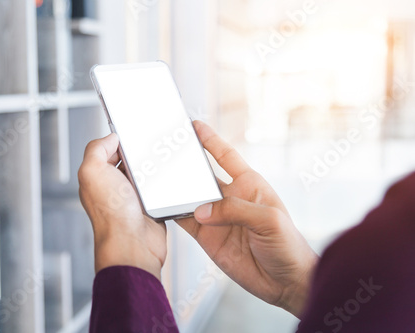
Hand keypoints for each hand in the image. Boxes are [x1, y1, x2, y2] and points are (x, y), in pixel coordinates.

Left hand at [78, 133, 166, 279]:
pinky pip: (160, 189)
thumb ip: (96, 149)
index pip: (107, 151)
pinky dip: (165, 183)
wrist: (133, 244)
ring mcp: (134, 198)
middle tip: (149, 148)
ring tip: (160, 162)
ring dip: (154, 168)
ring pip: (147, 174)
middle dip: (139, 154)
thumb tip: (110, 138)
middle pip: (130, 161)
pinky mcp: (152, 207)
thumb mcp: (92, 171)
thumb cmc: (111, 215)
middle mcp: (114, 188)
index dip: (119, 141)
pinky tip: (167, 179)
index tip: (131, 134)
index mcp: (98, 178)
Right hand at [177, 121, 318, 316]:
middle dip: (186, 164)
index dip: (210, 140)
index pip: (226, 156)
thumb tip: (201, 211)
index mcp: (249, 184)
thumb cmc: (287, 244)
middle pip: (202, 175)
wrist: (285, 281)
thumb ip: (234, 210)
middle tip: (166, 152)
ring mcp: (216, 217)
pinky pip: (184, 221)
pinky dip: (171, 213)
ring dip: (175, 189)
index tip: (194, 126)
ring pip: (190, 198)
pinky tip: (161, 206)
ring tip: (157, 178)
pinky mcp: (206, 237)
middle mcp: (230, 197)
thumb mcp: (268, 220)